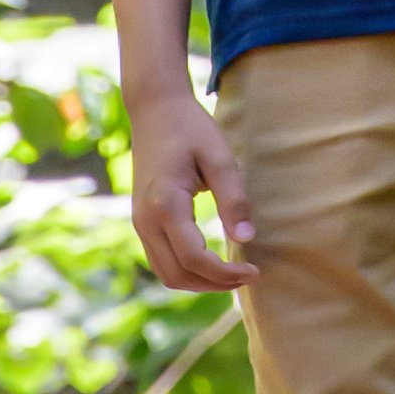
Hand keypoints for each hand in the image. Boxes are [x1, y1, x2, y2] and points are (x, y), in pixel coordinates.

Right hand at [125, 83, 258, 291]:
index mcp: (165, 204)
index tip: (255, 271)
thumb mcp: (220, 157)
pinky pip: (161, 261)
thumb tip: (247, 238)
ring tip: (232, 273)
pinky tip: (211, 263)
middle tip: (248, 275)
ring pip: (166, 274)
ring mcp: (140, 223)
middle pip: (178, 275)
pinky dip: (186, 271)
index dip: (225, 273)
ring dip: (199, 282)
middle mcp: (146, 220)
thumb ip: (234, 199)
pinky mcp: (142, 221)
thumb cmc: (191, 128)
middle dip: (214, 284)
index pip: (194, 259)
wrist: (154, 109)